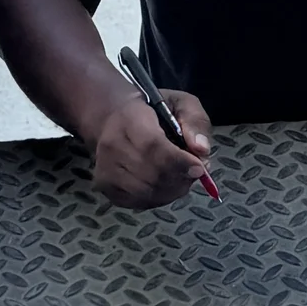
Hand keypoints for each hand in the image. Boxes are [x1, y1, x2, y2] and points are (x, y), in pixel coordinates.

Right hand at [86, 88, 213, 209]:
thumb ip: (195, 121)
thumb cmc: (152, 110)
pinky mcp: (106, 187)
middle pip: (151, 175)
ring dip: (173, 190)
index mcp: (129, 119)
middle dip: (181, 178)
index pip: (152, 147)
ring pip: (147, 193)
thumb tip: (202, 150)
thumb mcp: (180, 103)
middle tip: (195, 172)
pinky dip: (160, 198)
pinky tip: (166, 184)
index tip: (200, 168)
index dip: (178, 162)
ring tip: (182, 176)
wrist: (114, 118)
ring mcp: (105, 169)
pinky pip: (139, 202)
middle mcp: (111, 146)